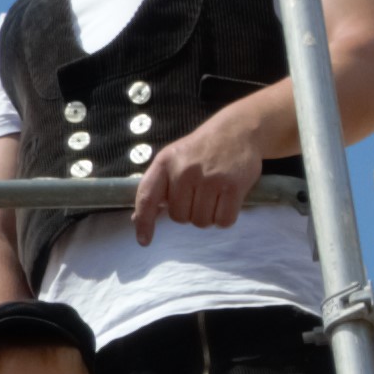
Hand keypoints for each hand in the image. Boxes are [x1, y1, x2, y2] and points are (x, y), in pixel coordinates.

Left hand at [134, 114, 263, 237]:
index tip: (143, 241)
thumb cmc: (199, 150)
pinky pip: (224, 220)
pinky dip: (225, 218)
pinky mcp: (233, 186)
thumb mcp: (172, 159)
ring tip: (212, 196)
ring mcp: (209, 179)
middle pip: (179, 217)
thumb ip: (156, 187)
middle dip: (188, 213)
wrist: (236, 131)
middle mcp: (184, 171)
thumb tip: (136, 219)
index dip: (144, 221)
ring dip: (207, 216)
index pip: (146, 197)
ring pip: (202, 221)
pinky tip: (226, 202)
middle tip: (198, 197)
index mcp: (164, 163)